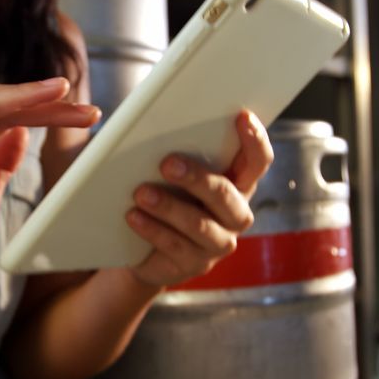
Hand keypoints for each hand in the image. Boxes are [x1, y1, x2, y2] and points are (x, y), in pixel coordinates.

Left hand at [125, 110, 272, 286]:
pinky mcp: (195, 265)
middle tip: (167, 163)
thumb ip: (167, 143)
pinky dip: (153, 230)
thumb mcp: (168, 170)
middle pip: (226, 194)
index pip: (257, 161)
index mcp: (237, 183)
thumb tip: (121, 114)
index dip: (255, 140)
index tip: (241, 117)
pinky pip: (176, 247)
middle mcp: (235, 214)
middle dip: (198, 178)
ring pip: (200, 225)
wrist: (143, 248)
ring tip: (141, 193)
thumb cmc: (161, 194)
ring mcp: (218, 242)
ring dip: (169, 207)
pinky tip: (133, 217)